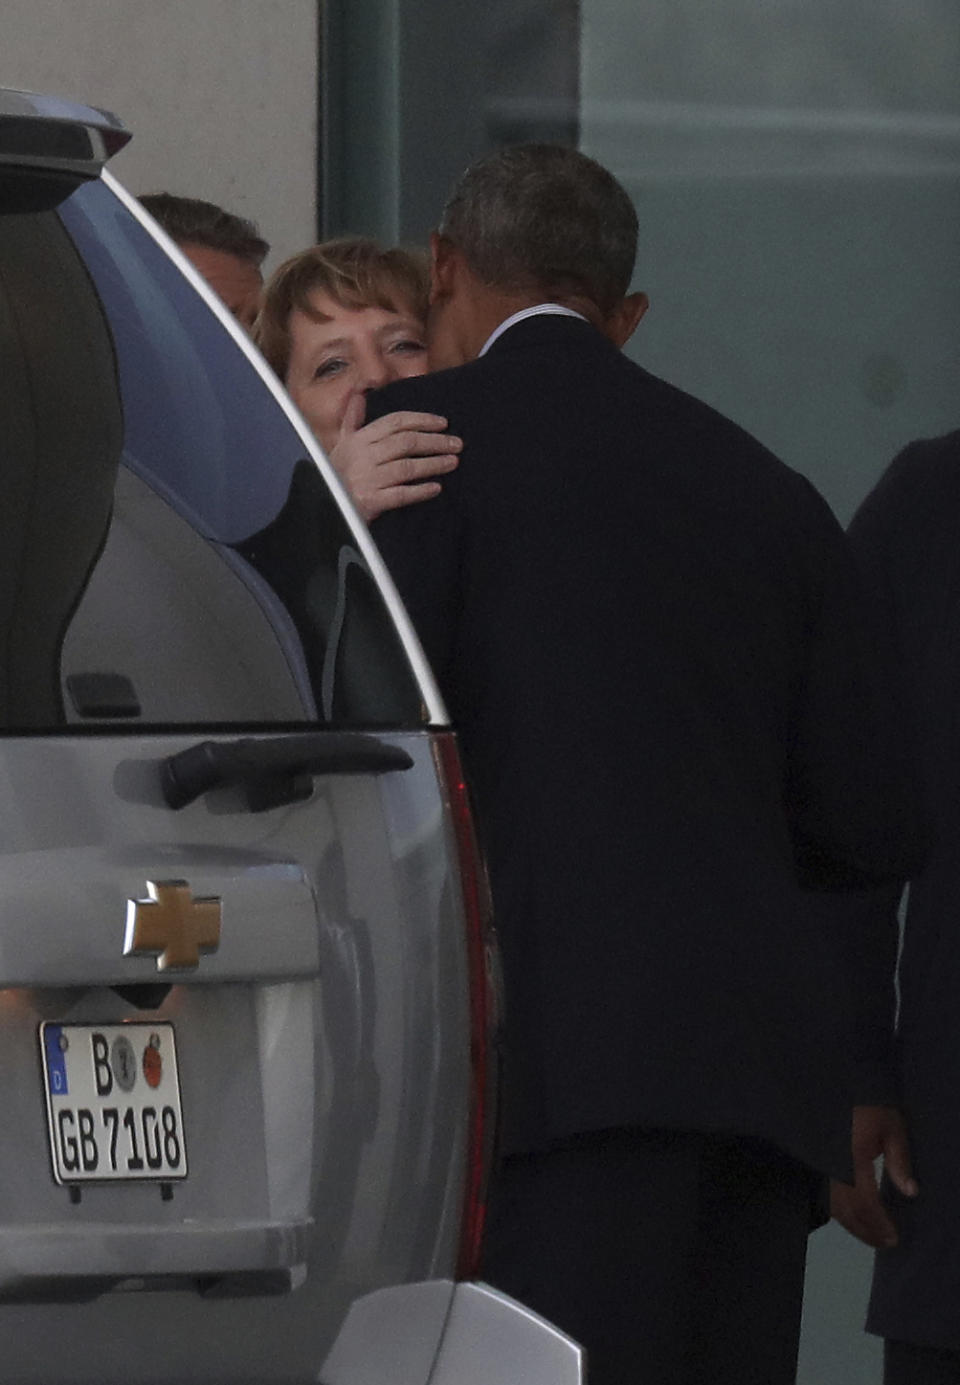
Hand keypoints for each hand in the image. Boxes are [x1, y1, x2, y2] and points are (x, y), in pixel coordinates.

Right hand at [329, 395, 461, 522]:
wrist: (323, 508)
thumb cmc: (335, 475)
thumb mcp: (341, 445)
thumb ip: (353, 421)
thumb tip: (360, 394)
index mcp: (359, 439)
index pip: (395, 422)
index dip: (421, 420)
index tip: (443, 423)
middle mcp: (364, 456)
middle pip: (406, 442)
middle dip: (434, 441)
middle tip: (457, 443)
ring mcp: (367, 479)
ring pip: (407, 467)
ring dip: (433, 464)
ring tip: (453, 462)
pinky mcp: (370, 501)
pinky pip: (400, 495)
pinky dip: (419, 491)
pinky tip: (436, 488)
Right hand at [830, 1104, 917, 1248]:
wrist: (838, 1084)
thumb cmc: (869, 1104)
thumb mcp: (892, 1127)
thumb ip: (899, 1160)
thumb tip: (910, 1192)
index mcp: (852, 1157)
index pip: (864, 1201)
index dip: (878, 1223)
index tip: (893, 1237)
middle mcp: (833, 1165)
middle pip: (846, 1209)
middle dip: (866, 1230)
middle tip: (885, 1242)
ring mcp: (823, 1164)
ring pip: (833, 1205)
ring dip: (853, 1224)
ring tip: (873, 1233)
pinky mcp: (819, 1163)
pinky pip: (827, 1194)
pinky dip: (841, 1211)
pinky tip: (855, 1214)